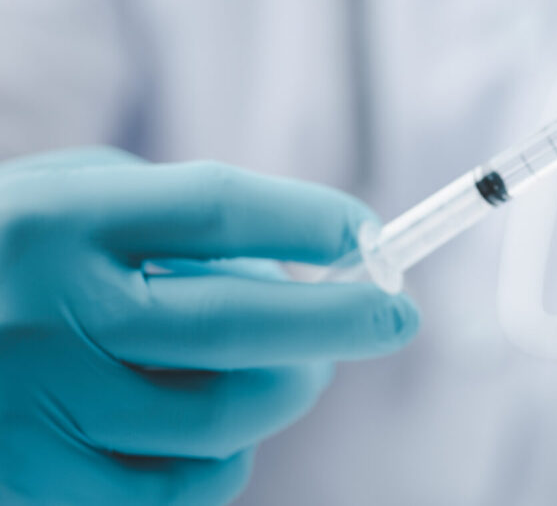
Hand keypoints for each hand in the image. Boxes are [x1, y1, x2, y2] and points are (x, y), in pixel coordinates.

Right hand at [0, 148, 418, 504]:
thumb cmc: (2, 257)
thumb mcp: (59, 198)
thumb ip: (162, 214)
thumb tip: (288, 264)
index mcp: (56, 219)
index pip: (216, 210)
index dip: (310, 222)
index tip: (370, 236)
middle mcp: (46, 311)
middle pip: (238, 323)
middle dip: (343, 321)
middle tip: (398, 319)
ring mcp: (37, 407)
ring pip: (222, 413)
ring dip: (288, 388)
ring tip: (300, 368)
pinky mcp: (31, 481)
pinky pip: (177, 485)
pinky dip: (228, 457)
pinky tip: (230, 429)